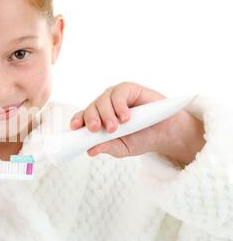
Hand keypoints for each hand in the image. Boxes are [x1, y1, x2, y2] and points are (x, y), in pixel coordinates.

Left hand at [69, 82, 204, 164]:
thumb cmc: (141, 139)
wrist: (165, 133)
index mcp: (98, 120)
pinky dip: (120, 106)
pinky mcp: (129, 89)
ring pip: (102, 100)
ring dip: (106, 115)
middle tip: (96, 129)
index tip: (75, 128)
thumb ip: (107, 148)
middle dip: (91, 119)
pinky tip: (126, 117)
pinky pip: (119, 93)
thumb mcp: (122, 148)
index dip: (77, 121)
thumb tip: (90, 150)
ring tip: (115, 128)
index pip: (81, 118)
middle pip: (90, 109)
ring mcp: (115, 97)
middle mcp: (104, 107)